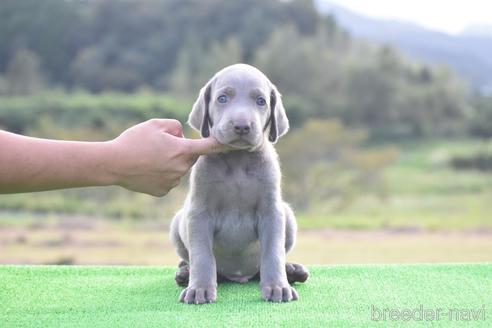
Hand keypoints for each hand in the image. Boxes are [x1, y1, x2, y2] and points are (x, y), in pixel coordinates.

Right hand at [108, 119, 226, 195]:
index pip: (210, 147)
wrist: (112, 164)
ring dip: (170, 163)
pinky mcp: (162, 191)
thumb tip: (181, 136)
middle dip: (181, 151)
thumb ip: (175, 126)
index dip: (224, 145)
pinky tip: (146, 170)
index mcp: (182, 151)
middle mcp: (181, 169)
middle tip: (160, 146)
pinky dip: (160, 175)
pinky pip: (167, 180)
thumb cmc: (134, 141)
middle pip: (189, 157)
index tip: (237, 145)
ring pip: (178, 169)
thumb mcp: (155, 124)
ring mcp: (172, 182)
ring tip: (148, 158)